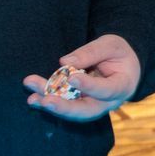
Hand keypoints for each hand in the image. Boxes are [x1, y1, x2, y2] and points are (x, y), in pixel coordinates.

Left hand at [24, 34, 142, 120]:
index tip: (71, 78)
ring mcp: (92, 105)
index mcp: (122, 86)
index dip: (90, 86)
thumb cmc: (118, 53)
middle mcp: (107, 102)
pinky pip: (63, 105)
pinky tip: (32, 98)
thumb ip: (91, 52)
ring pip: (71, 110)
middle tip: (47, 101)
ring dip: (51, 103)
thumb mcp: (111, 45)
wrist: (121, 65)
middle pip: (87, 110)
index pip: (107, 90)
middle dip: (65, 107)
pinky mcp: (78, 103)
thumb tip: (65, 63)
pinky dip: (47, 101)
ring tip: (32, 98)